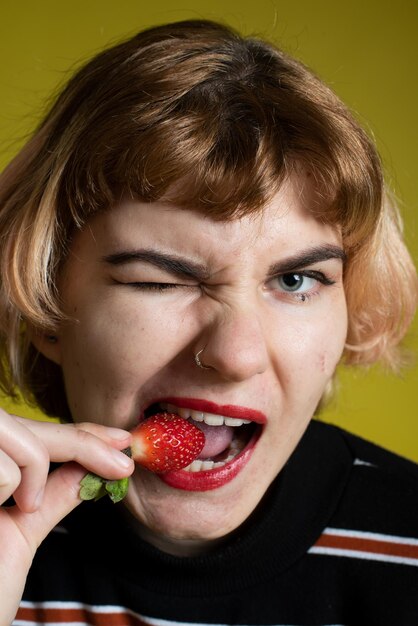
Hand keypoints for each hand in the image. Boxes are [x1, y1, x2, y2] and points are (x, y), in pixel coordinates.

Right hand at [0, 408, 132, 624]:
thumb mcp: (23, 531)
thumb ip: (52, 494)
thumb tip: (91, 467)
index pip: (35, 432)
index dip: (81, 431)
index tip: (122, 439)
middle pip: (31, 427)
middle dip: (85, 441)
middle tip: (122, 462)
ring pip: (22, 441)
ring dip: (35, 474)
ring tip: (19, 507)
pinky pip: (6, 467)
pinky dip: (10, 488)